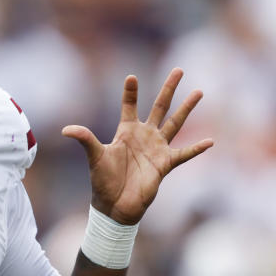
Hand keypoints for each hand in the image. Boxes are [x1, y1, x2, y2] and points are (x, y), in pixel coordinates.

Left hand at [62, 68, 212, 224]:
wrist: (115, 205)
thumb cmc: (103, 181)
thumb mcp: (94, 157)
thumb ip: (85, 139)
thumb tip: (66, 130)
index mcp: (126, 131)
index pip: (129, 106)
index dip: (130, 92)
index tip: (131, 76)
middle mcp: (144, 136)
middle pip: (159, 106)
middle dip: (169, 88)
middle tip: (179, 69)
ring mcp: (157, 148)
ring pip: (176, 123)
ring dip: (187, 108)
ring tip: (199, 91)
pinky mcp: (165, 164)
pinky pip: (184, 154)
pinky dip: (196, 148)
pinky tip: (210, 141)